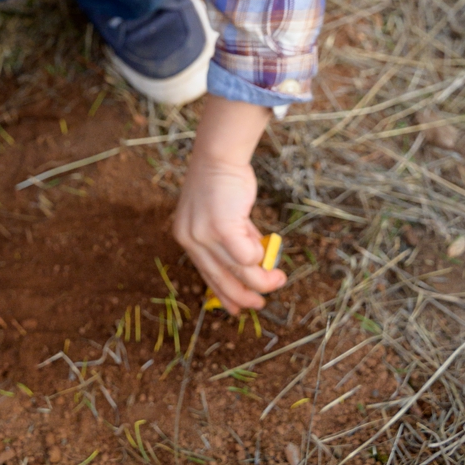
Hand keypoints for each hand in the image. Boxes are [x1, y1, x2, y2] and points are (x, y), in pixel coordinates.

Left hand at [170, 97, 285, 314]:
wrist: (218, 155)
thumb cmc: (223, 181)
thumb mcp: (223, 214)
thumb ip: (235, 237)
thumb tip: (254, 260)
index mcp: (186, 238)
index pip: (206, 274)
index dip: (224, 294)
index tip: (237, 308)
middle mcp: (191, 240)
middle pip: (220, 279)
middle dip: (242, 296)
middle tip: (260, 304)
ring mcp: (204, 235)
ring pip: (238, 270)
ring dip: (261, 280)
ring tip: (278, 280)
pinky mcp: (221, 227)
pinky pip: (246, 254)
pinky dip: (259, 255)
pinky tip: (267, 250)